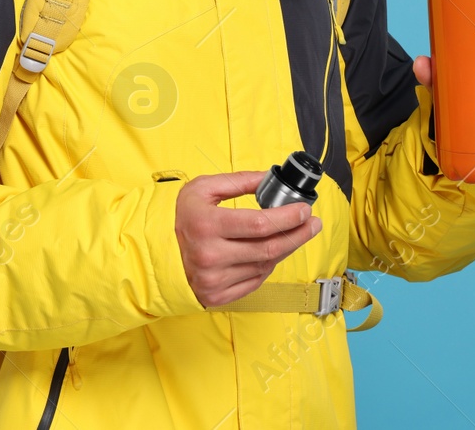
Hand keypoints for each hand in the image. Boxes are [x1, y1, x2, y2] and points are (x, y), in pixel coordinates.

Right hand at [174, 171, 322, 307]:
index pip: (260, 224)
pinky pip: (256, 281)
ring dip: (285, 249)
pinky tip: (272, 252)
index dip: (288, 217)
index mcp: (206, 224)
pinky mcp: (219, 294)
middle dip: (298, 234)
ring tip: (294, 235)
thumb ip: (238, 181)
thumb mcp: (203, 189)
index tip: (304, 209)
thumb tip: (270, 179)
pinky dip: (268, 265)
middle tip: (313, 224)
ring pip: (266, 266)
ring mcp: (214, 278)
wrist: (160, 252)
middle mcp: (210, 255)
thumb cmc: (185, 218)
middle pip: (269, 248)